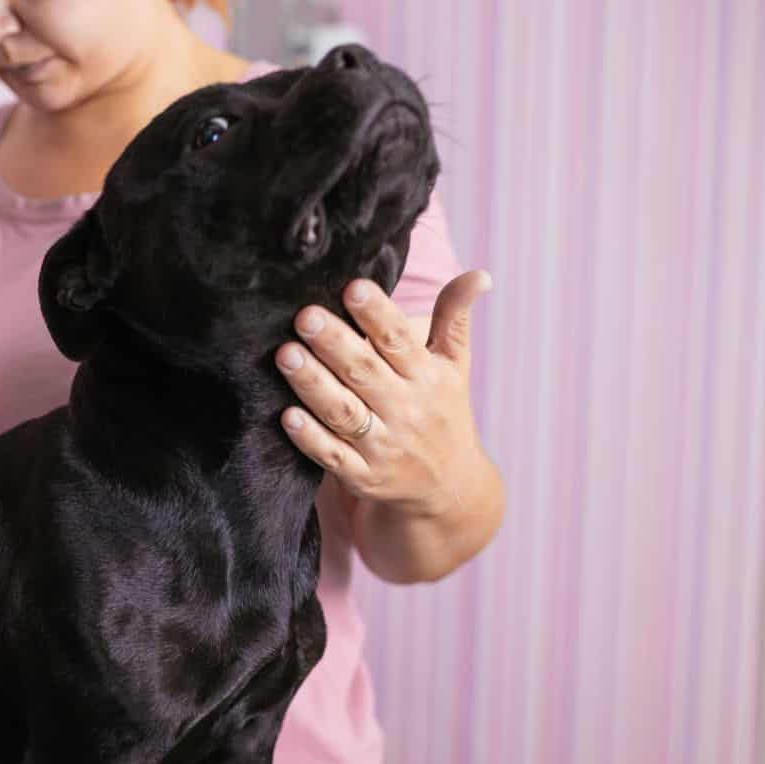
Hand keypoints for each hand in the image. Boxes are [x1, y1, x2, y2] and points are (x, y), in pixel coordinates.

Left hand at [274, 271, 492, 519]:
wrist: (450, 488)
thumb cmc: (443, 411)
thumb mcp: (454, 366)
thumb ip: (455, 317)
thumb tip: (479, 274)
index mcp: (426, 377)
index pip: (399, 340)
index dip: (376, 314)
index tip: (353, 287)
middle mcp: (406, 410)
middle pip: (365, 372)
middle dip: (334, 344)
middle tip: (305, 316)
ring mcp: (384, 447)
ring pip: (344, 413)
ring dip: (314, 385)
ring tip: (285, 355)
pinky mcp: (364, 477)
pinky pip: (333, 458)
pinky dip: (311, 439)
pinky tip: (287, 416)